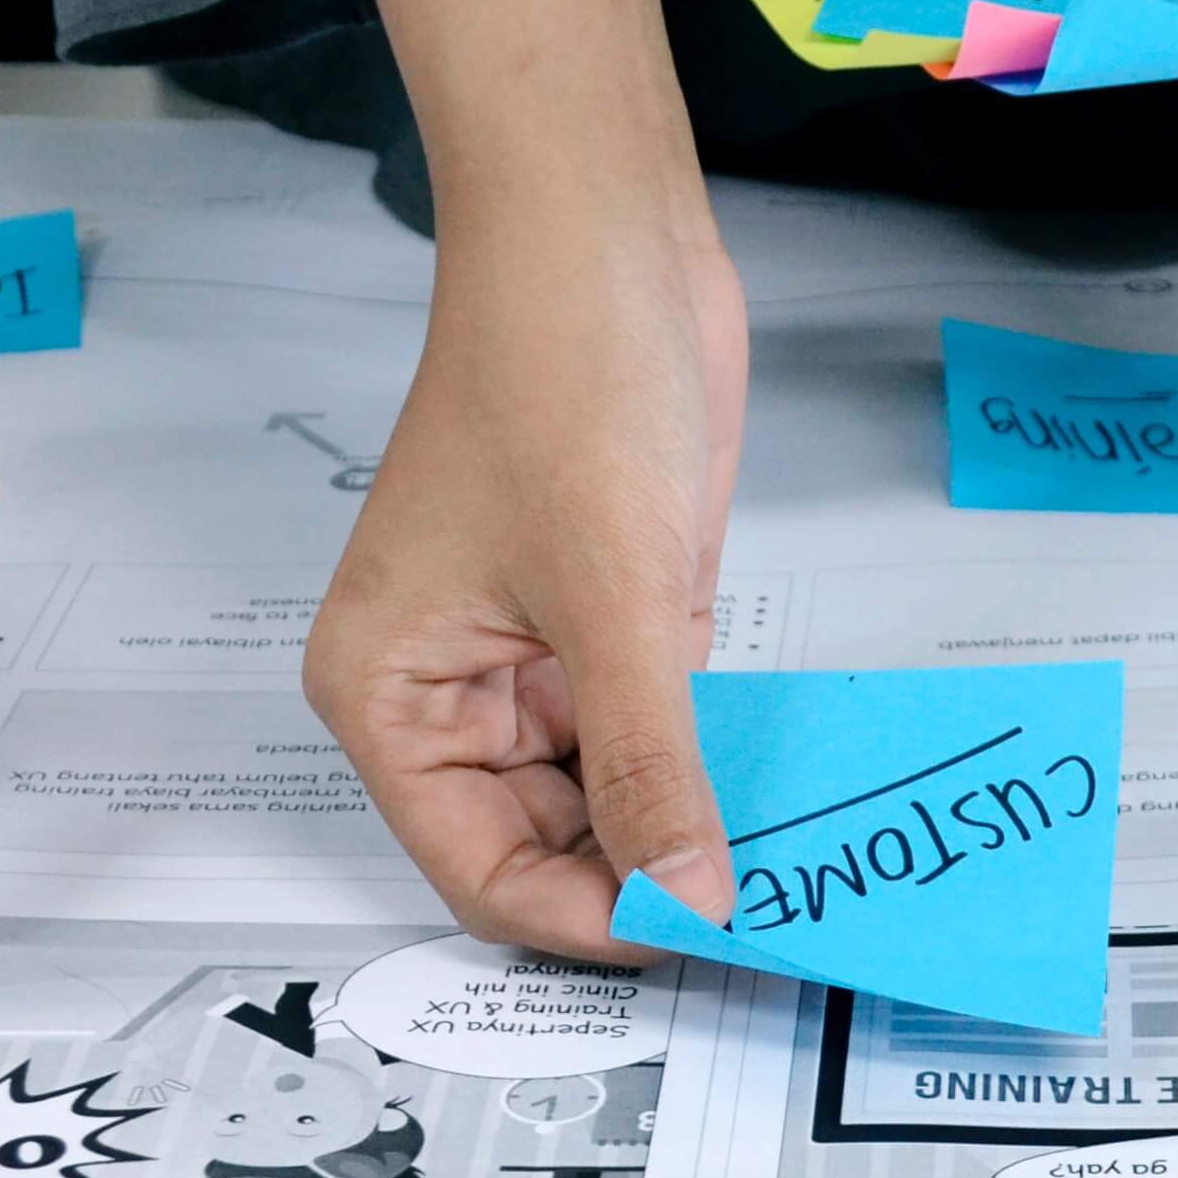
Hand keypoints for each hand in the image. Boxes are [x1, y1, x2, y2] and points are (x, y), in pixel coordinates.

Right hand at [309, 219, 748, 957]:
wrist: (607, 237)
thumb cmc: (558, 372)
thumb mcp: (613, 594)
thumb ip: (649, 761)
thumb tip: (687, 897)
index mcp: (391, 694)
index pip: (480, 871)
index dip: (583, 921)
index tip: (695, 939)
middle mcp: (453, 692)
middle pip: (546, 850)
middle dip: (645, 881)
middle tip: (760, 915)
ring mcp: (536, 662)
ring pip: (611, 802)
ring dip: (690, 831)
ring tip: (786, 863)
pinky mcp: (613, 628)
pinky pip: (658, 736)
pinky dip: (712, 769)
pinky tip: (784, 795)